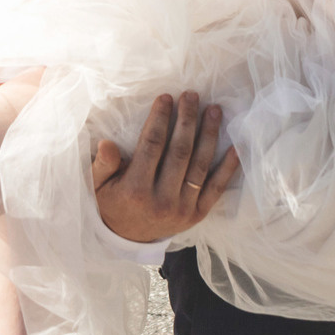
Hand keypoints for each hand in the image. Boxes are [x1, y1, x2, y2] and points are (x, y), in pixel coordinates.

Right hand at [94, 92, 241, 244]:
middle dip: (187, 120)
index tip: (166, 97)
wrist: (128, 239)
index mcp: (136, 190)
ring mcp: (183, 209)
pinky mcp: (198, 214)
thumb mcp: (98, 186)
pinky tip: (235, 147)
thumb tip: (106, 143)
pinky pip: (216, 188)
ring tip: (213, 110)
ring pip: (200, 165)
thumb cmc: (112, 203)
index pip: (151, 146)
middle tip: (191, 95)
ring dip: (208, 135)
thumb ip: (102, 164)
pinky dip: (227, 167)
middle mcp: (162, 200)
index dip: (160, 119)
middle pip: (179, 152)